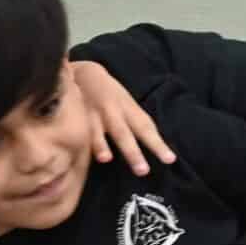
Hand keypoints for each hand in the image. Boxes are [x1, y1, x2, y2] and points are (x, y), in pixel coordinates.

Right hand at [69, 60, 176, 175]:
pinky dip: (79, 141)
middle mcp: (113, 113)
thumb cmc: (112, 95)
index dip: (158, 145)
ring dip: (102, 146)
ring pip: (98, 132)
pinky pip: (77, 131)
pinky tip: (78, 153)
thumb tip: (158, 145)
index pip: (146, 129)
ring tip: (106, 159)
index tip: (170, 160)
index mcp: (129, 110)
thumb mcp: (128, 104)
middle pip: (124, 134)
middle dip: (133, 153)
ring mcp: (93, 115)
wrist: (85, 73)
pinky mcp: (75, 117)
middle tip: (143, 171)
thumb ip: (138, 123)